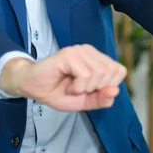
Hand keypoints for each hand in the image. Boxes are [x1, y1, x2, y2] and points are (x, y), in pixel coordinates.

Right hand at [0, 44, 126, 110]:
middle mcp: (90, 51)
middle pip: (111, 73)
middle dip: (96, 88)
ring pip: (99, 73)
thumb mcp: (84, 101)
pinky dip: (77, 87)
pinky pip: (85, 74)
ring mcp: (79, 51)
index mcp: (97, 59)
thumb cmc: (57, 92)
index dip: (107, 86)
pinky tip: (68, 86)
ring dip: (85, 88)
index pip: (120, 71)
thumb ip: (101, 98)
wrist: (32, 88)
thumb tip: (115, 91)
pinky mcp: (69, 54)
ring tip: (72, 87)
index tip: (90, 90)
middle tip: (79, 89)